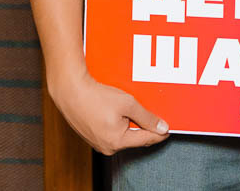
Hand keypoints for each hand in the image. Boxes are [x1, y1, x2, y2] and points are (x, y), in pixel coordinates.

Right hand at [49, 66, 169, 154]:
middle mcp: (107, 147)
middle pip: (135, 139)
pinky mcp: (92, 137)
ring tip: (136, 111)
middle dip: (145, 128)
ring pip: (123, 136)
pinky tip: (120, 113)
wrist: (70, 92)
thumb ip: (147, 117)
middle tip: (156, 117)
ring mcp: (98, 143)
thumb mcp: (128, 104)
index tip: (169, 128)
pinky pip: (112, 133)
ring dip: (132, 125)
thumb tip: (162, 128)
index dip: (160, 133)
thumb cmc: (97, 97)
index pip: (146, 140)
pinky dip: (120, 124)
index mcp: (117, 142)